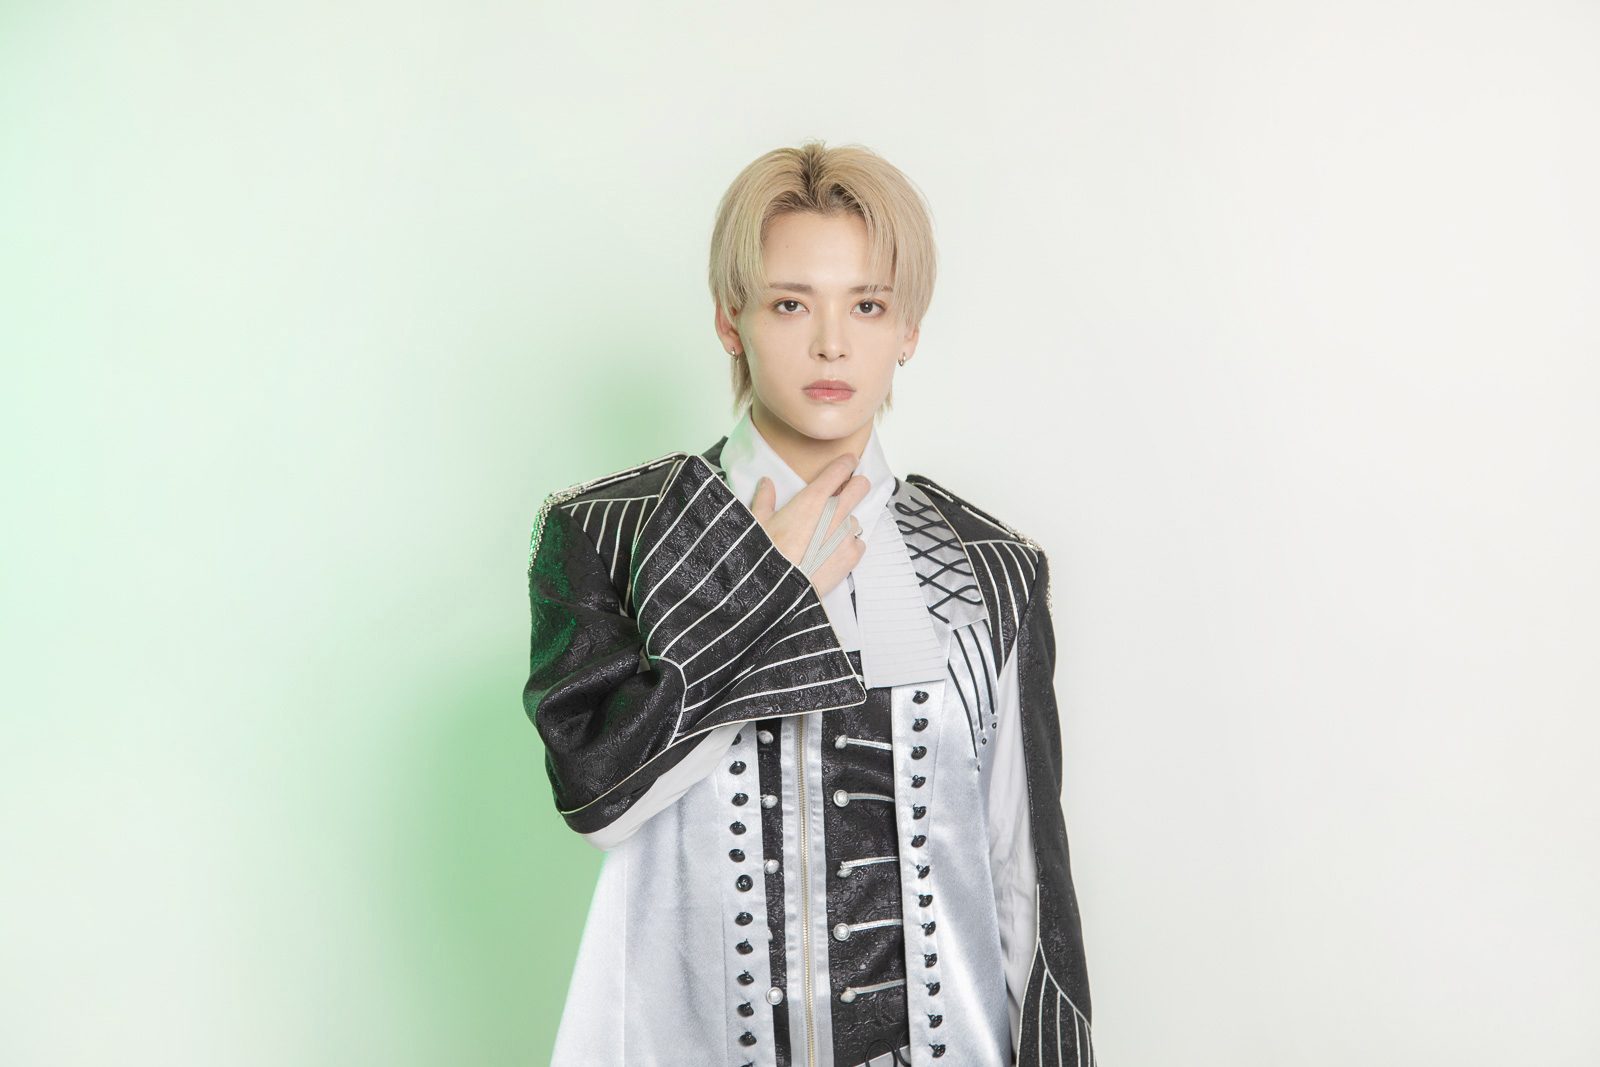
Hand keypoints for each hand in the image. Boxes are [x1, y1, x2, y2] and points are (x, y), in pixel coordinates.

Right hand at [748, 454, 870, 597]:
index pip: (841, 469)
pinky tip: (832, 555)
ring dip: (844, 525)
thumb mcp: (758, 522)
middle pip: (861, 486)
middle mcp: (836, 512)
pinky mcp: (853, 555)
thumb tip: (766, 483)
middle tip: (849, 491)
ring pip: (855, 519)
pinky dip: (848, 547)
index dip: (846, 463)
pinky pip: (858, 543)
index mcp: (814, 498)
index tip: (848, 463)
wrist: (779, 590)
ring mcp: (847, 534)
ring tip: (826, 539)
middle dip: (857, 486)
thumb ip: (765, 499)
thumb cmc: (767, 554)